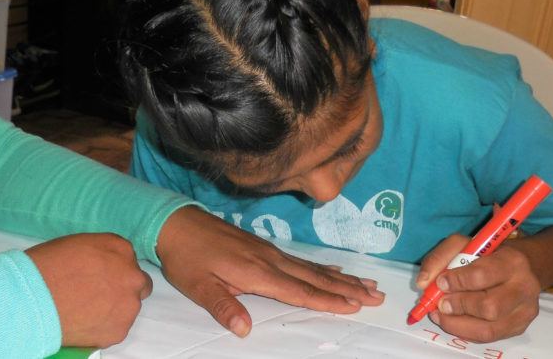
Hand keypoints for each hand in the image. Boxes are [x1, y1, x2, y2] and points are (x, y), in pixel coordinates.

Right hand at [26, 233, 151, 347]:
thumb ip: (101, 253)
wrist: (34, 297)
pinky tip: (83, 322)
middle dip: (121, 289)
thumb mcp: (78, 243)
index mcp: (120, 249)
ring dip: (113, 308)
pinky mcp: (119, 331)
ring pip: (127, 308)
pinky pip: (116, 328)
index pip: (128, 260)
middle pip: (137, 284)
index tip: (99, 277)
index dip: (113, 269)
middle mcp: (132, 276)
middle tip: (96, 295)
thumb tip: (104, 266)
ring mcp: (128, 306)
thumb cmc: (47, 265)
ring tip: (85, 310)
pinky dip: (103, 326)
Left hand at [156, 207, 384, 337]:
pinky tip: (334, 270)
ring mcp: (268, 251)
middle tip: (377, 296)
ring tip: (367, 284)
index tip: (355, 306)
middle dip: (346, 289)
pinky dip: (322, 267)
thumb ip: (223, 307)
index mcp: (256, 272)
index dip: (327, 301)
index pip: (298, 290)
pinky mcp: (263, 247)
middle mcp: (269, 260)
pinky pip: (301, 260)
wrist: (175, 223)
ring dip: (341, 278)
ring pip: (312, 268)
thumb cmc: (185, 257)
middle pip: (314, 278)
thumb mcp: (198, 286)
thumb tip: (244, 331)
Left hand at [417, 234, 540, 341]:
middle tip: (441, 303)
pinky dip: (465, 332)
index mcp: (512, 261)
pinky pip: (489, 337)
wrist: (523, 266)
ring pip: (489, 329)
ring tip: (441, 314)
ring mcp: (525, 311)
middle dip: (458, 306)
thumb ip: (440, 258)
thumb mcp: (463, 244)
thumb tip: (423, 283)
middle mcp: (524, 288)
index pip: (482, 276)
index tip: (440, 283)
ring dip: (457, 324)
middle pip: (489, 307)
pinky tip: (453, 321)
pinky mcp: (519, 327)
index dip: (457, 282)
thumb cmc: (488, 254)